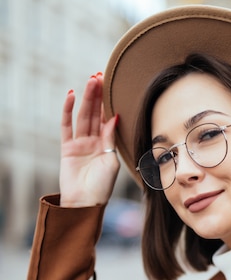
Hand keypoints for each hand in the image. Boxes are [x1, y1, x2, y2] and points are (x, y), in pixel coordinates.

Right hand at [59, 73, 119, 206]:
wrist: (86, 203)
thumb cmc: (102, 186)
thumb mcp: (111, 160)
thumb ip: (111, 139)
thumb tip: (114, 117)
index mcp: (106, 146)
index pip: (107, 120)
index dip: (108, 104)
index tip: (112, 86)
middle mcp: (93, 143)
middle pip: (94, 114)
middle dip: (97, 95)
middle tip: (99, 76)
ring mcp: (79, 144)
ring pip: (83, 116)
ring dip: (86, 98)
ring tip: (90, 80)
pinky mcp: (67, 148)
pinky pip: (67, 126)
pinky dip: (68, 111)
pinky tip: (71, 96)